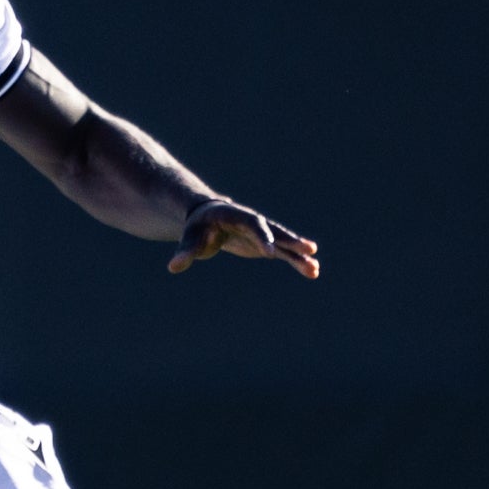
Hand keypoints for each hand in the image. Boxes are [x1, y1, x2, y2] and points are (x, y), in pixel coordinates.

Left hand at [170, 200, 317, 278]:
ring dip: (299, 255)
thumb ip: (185, 252)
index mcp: (236, 216)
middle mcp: (254, 222)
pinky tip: (312, 272)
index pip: (252, 225)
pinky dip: (297, 261)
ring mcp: (263, 233)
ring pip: (284, 243)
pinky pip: (285, 253)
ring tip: (315, 268)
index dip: (262, 237)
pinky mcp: (266, 245)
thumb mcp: (190, 238)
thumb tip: (173, 267)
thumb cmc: (198, 228)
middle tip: (308, 249)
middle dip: (291, 241)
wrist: (208, 219)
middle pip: (275, 231)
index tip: (271, 253)